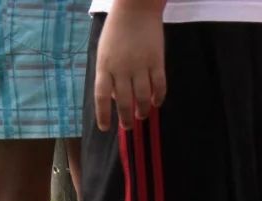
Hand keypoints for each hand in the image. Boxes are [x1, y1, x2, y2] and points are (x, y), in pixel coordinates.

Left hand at [94, 5, 166, 131]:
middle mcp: (122, 69)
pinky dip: (158, 98)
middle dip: (126, 118)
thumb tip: (116, 97)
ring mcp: (140, 65)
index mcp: (105, 66)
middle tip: (128, 127)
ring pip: (143, 97)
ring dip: (143, 111)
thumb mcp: (104, 51)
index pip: (101, 96)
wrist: (135, 8)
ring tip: (142, 116)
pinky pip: (159, 86)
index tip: (105, 128)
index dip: (103, 115)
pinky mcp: (157, 61)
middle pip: (124, 101)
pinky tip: (156, 103)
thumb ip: (108, 74)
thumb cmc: (116, 31)